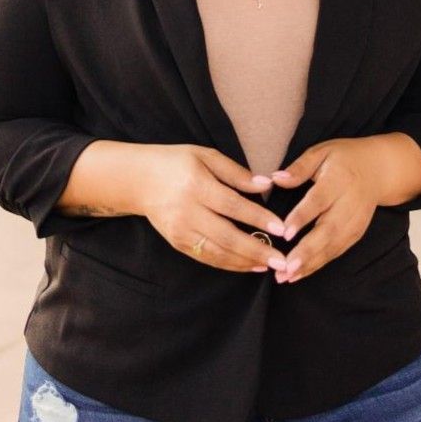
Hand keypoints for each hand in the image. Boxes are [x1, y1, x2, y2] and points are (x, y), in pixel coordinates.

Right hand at [139, 143, 289, 274]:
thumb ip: (235, 172)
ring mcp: (180, 231)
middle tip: (282, 260)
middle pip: (227, 236)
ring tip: (270, 265)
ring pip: (217, 252)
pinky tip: (248, 265)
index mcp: (196, 185)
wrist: (138, 179)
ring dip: (245, 262)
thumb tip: (265, 185)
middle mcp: (187, 211)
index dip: (258, 218)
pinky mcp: (177, 243)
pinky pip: (206, 257)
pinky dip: (229, 264)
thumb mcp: (205, 156)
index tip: (281, 228)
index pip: (233, 205)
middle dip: (257, 250)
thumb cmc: (175, 163)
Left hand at [268, 138, 380, 283]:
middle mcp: (350, 203)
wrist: (379, 169)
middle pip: (329, 230)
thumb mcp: (321, 152)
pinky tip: (300, 273)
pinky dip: (319, 264)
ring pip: (333, 246)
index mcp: (339, 179)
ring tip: (287, 277)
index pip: (319, 201)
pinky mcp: (357, 233)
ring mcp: (356, 221)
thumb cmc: (344, 158)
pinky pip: (338, 251)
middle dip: (307, 252)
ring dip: (310, 264)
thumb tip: (276, 179)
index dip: (302, 217)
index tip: (285, 233)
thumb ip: (299, 167)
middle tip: (285, 268)